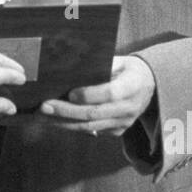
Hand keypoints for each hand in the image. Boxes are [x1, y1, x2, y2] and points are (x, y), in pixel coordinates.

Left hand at [38, 55, 154, 136]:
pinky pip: (92, 131)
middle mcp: (129, 108)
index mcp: (132, 86)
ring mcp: (124, 123)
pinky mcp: (117, 131)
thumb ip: (102, 65)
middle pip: (94, 113)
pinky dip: (71, 126)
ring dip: (63, 122)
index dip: (89, 95)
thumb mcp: (121, 60)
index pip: (110, 93)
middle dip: (66, 111)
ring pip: (90, 126)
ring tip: (43, 116)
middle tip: (45, 106)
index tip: (69, 93)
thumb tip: (72, 66)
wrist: (148, 85)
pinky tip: (54, 120)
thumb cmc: (128, 69)